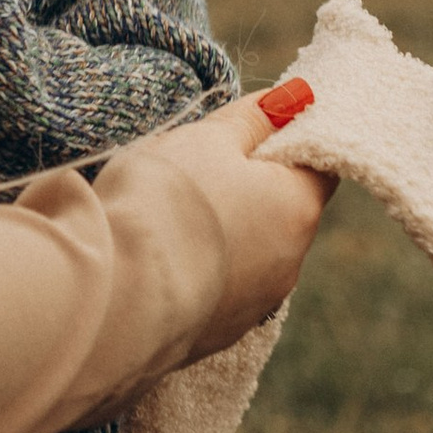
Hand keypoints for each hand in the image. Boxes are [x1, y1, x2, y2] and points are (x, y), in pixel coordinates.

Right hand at [125, 93, 333, 353]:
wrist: (113, 294)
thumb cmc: (164, 201)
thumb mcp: (205, 140)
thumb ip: (252, 119)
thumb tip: (295, 97)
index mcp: (298, 208)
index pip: (319, 166)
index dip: (287, 144)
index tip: (248, 133)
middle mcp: (290, 263)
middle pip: (282, 212)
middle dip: (249, 191)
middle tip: (196, 170)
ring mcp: (256, 305)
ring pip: (250, 254)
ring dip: (222, 234)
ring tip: (168, 219)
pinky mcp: (219, 334)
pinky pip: (217, 290)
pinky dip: (199, 272)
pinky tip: (160, 261)